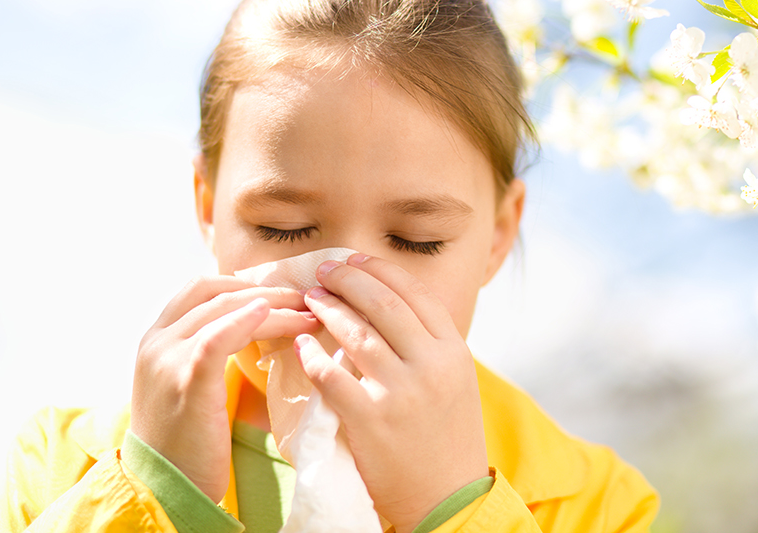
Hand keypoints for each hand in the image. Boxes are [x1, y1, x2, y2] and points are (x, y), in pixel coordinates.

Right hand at [131, 276, 319, 501]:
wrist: (164, 487)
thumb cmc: (186, 440)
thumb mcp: (189, 385)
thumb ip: (209, 352)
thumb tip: (256, 327)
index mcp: (156, 338)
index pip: (201, 288)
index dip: (244, 283)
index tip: (282, 293)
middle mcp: (156, 341)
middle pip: (216, 292)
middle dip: (267, 291)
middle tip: (307, 300)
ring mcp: (167, 358)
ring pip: (225, 309)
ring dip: (273, 306)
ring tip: (309, 314)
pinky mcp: (186, 380)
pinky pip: (216, 337)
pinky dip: (246, 320)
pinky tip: (273, 315)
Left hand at [294, 254, 488, 532]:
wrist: (447, 498)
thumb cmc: (448, 439)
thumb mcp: (455, 382)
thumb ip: (429, 345)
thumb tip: (388, 304)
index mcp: (454, 351)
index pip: (414, 293)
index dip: (379, 269)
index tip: (353, 259)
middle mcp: (431, 365)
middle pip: (383, 304)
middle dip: (348, 279)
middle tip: (323, 271)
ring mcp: (401, 392)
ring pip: (356, 334)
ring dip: (328, 309)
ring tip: (311, 299)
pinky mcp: (371, 420)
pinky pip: (331, 375)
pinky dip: (312, 355)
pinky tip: (302, 344)